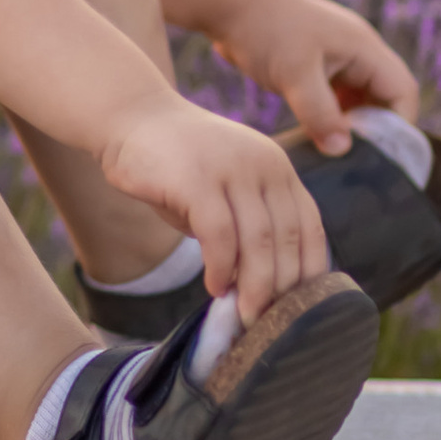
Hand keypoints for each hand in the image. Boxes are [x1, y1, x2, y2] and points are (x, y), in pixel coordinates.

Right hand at [98, 94, 329, 321]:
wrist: (131, 117)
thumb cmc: (176, 167)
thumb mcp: (226, 192)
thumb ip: (247, 227)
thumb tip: (262, 287)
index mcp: (279, 169)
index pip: (309, 228)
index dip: (308, 272)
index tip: (297, 307)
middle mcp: (265, 165)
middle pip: (286, 239)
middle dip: (280, 289)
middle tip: (268, 322)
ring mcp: (232, 169)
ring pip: (258, 240)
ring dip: (253, 285)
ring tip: (244, 315)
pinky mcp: (197, 178)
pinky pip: (219, 234)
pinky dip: (220, 267)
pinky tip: (214, 286)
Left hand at [204, 0, 418, 151]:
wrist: (228, 1)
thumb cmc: (264, 30)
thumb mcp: (294, 75)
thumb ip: (321, 114)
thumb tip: (343, 149)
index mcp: (364, 48)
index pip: (402, 91)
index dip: (398, 125)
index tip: (378, 155)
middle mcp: (356, 50)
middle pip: (384, 96)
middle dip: (374, 128)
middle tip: (353, 157)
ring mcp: (336, 55)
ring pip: (358, 97)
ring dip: (351, 122)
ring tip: (333, 149)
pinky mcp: (314, 62)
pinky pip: (335, 93)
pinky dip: (331, 114)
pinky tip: (315, 133)